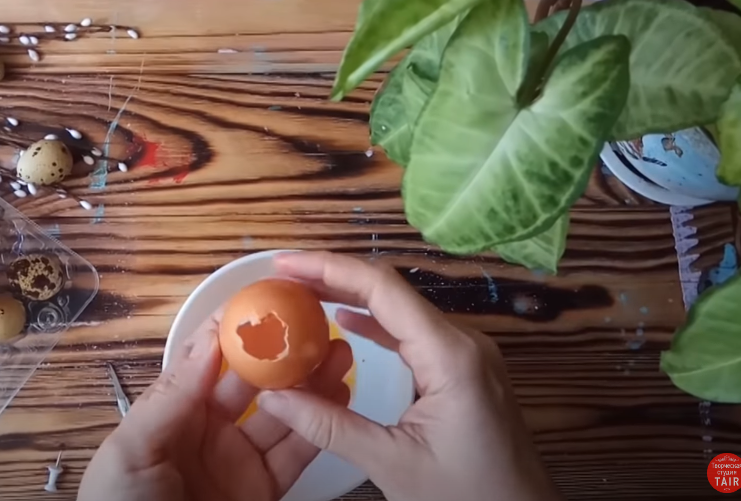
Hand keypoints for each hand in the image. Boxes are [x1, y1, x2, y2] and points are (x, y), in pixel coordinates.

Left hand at [78, 314, 351, 500]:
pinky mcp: (265, 490)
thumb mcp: (132, 451)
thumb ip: (172, 397)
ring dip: (311, 382)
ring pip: (283, 413)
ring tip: (338, 350)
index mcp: (172, 412)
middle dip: (283, 350)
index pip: (208, 359)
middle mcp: (209, 430)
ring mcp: (239, 460)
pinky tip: (339, 399)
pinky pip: (297, 455)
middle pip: (254, 381)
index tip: (264, 298)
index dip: (235, 328)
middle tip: (313, 320)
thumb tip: (208, 339)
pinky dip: (321, 429)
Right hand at [258, 252, 560, 500]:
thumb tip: (271, 398)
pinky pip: (413, 334)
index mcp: (450, 356)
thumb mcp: (391, 464)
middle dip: (333, 277)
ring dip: (351, 297)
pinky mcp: (463, 370)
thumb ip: (329, 426)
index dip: (329, 268)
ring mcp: (466, 354)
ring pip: (401, 310)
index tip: (284, 263)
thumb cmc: (470, 496)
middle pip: (391, 291)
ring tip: (300, 293)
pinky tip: (344, 320)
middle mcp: (463, 342)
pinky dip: (375, 324)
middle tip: (280, 276)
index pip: (382, 289)